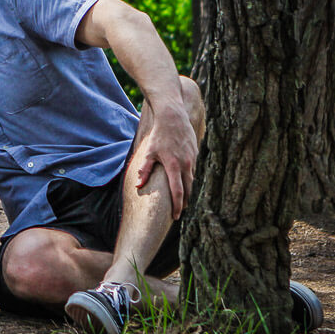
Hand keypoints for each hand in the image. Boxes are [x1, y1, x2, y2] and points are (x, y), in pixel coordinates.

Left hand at [135, 105, 197, 219]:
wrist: (173, 117)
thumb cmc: (158, 135)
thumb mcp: (149, 152)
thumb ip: (144, 170)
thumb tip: (139, 186)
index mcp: (174, 166)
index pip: (178, 191)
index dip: (178, 206)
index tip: (176, 216)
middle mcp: (186, 164)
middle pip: (188, 189)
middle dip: (185, 201)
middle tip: (180, 212)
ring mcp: (192, 158)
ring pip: (192, 179)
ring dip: (188, 190)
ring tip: (182, 199)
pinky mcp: (195, 152)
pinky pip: (193, 169)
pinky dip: (189, 177)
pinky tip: (184, 181)